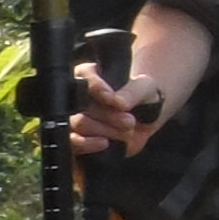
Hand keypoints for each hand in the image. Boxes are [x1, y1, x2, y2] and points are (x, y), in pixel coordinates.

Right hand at [68, 4, 212, 157]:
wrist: (145, 121)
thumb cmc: (143, 96)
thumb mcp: (146, 88)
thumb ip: (133, 92)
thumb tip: (118, 102)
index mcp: (90, 74)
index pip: (85, 77)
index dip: (97, 88)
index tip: (111, 98)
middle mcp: (78, 96)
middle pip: (82, 106)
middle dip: (108, 115)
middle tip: (130, 121)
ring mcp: (77, 118)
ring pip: (78, 124)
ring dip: (103, 130)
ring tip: (126, 132)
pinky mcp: (79, 139)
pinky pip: (72, 143)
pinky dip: (87, 145)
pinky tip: (105, 143)